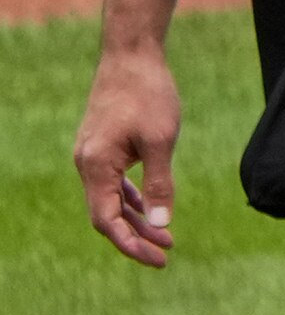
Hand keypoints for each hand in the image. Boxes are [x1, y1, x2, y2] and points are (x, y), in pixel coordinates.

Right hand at [74, 42, 182, 267]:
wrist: (132, 56)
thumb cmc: (149, 94)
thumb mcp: (161, 141)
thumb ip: (159, 183)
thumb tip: (162, 223)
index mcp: (95, 166)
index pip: (106, 220)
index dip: (130, 243)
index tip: (157, 258)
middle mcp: (87, 164)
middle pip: (108, 214)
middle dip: (136, 236)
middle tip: (167, 254)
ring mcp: (92, 155)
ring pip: (112, 198)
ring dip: (136, 218)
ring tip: (166, 237)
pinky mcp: (102, 146)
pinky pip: (114, 182)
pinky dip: (132, 197)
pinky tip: (150, 209)